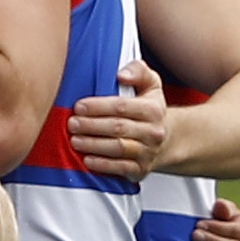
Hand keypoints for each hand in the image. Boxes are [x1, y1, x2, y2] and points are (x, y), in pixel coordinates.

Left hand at [64, 56, 168, 182]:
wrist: (168, 139)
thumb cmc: (150, 108)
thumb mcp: (150, 83)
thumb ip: (138, 70)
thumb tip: (121, 75)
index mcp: (153, 109)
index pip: (122, 106)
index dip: (98, 107)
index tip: (79, 106)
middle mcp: (153, 132)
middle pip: (118, 128)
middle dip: (91, 126)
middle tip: (71, 124)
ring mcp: (148, 152)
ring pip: (118, 148)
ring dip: (93, 145)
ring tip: (74, 140)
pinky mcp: (141, 170)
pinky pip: (121, 168)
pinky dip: (103, 165)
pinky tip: (87, 159)